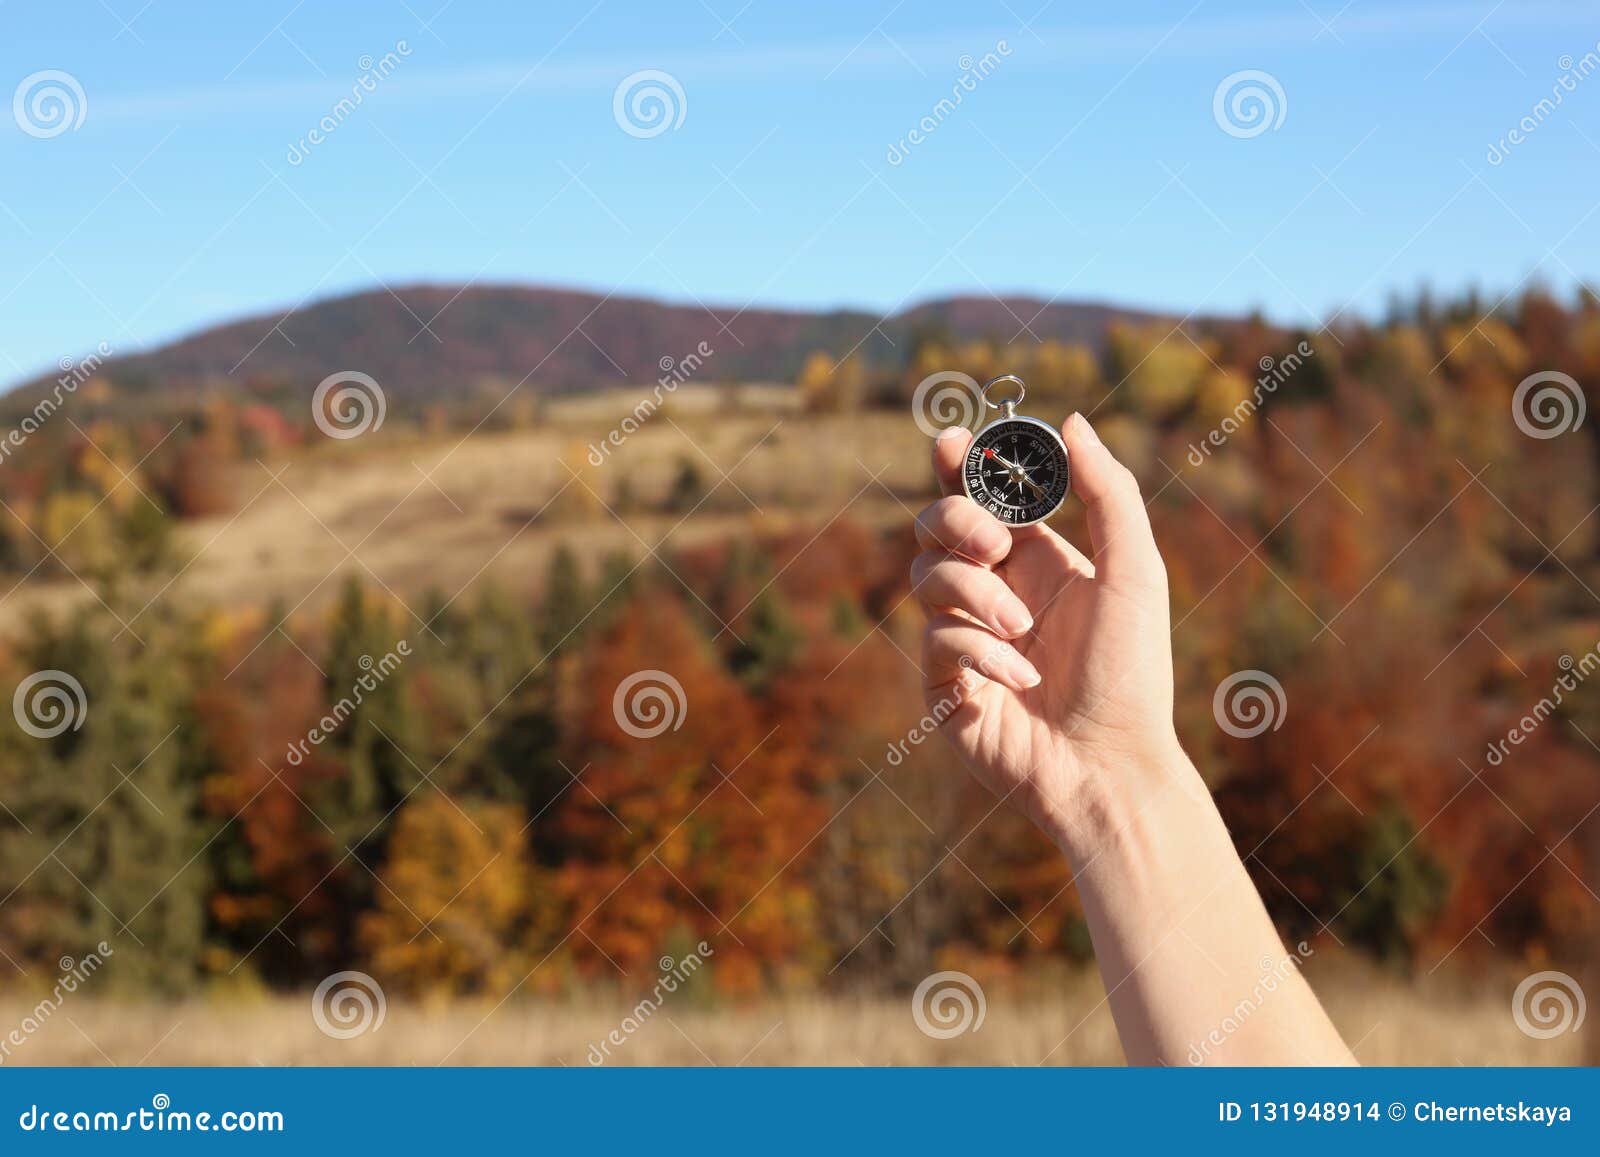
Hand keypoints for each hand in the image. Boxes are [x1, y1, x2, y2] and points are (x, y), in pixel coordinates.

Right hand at [911, 414, 1178, 847]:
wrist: (1109, 764)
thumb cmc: (1132, 672)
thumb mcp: (1133, 572)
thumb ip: (1107, 492)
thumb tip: (1071, 421)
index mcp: (1035, 559)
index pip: (981, 495)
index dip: (959, 464)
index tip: (953, 442)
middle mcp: (994, 591)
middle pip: (937, 525)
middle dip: (956, 521)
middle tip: (994, 545)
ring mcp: (965, 636)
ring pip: (927, 578)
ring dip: (975, 595)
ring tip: (1023, 629)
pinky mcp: (944, 684)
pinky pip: (937, 642)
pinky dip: (979, 653)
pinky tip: (1021, 681)